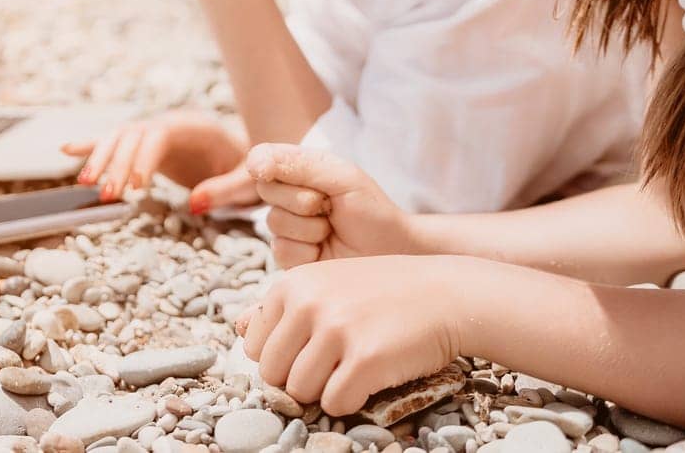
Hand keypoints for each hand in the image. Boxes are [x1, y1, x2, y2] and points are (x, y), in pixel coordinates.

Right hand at [61, 111, 252, 206]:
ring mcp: (155, 133)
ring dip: (101, 159)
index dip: (144, 157)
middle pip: (134, 136)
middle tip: (107, 195)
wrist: (248, 157)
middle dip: (118, 164)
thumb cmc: (251, 169)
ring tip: (86, 184)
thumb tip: (194, 203)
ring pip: (119, 137)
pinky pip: (115, 142)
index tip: (135, 186)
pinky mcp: (145, 145)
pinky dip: (92, 146)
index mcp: (195, 127)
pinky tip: (67, 151)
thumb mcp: (248, 182)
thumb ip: (224, 189)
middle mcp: (169, 124)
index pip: (160, 135)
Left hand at [237, 256, 463, 415]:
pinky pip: (334, 403)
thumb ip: (284, 306)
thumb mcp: (327, 282)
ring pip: (300, 392)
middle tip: (335, 364)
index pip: (254, 347)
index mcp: (291, 284)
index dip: (283, 357)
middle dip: (300, 379)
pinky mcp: (364, 358)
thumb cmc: (384, 293)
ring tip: (353, 368)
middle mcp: (307, 302)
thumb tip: (238, 329)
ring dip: (326, 391)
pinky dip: (352, 401)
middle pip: (272, 374)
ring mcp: (335, 329)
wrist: (446, 293)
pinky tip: (372, 377)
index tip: (314, 348)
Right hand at [248, 143, 419, 266]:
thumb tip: (255, 163)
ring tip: (332, 230)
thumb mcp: (341, 177)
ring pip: (275, 222)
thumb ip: (299, 165)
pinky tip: (325, 251)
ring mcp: (287, 229)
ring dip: (310, 227)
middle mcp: (288, 198)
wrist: (391, 252)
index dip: (261, 164)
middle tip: (330, 206)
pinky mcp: (289, 258)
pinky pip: (282, 250)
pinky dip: (308, 250)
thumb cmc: (371, 210)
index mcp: (299, 171)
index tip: (265, 170)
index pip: (263, 159)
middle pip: (266, 190)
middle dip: (302, 198)